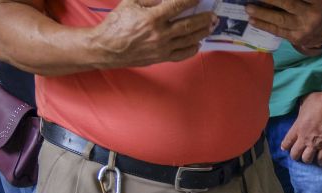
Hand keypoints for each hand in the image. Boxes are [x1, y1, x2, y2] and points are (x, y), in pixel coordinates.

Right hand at [93, 0, 216, 68]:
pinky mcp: (161, 58)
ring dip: (202, 32)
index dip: (190, 1)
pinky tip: (198, 43)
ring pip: (188, 40)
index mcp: (152, 18)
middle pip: (188, 25)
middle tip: (213, 15)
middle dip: (203, 19)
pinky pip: (182, 54)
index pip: (177, 6)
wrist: (107, 48)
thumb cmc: (117, 23)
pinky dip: (193, 49)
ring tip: (211, 26)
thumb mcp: (130, 3)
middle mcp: (160, 34)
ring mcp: (162, 48)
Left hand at [246, 0, 321, 49]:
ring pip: (281, 19)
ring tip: (248, 8)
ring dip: (263, 13)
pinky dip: (264, 25)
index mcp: (317, 1)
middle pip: (289, 3)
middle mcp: (312, 14)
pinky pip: (278, 31)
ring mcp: (304, 28)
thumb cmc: (312, 8)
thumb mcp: (312, 0)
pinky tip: (252, 20)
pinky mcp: (296, 38)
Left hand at [281, 92, 321, 164]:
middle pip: (295, 154)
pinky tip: (320, 162)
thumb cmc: (319, 100)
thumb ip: (301, 110)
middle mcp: (304, 138)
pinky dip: (320, 161)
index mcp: (297, 127)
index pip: (287, 142)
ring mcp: (316, 143)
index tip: (285, 148)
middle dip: (295, 155)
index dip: (285, 146)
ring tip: (309, 158)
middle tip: (297, 154)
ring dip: (307, 159)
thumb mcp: (304, 102)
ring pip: (307, 159)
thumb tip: (302, 110)